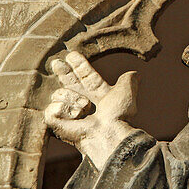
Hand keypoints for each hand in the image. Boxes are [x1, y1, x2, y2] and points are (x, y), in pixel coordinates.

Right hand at [44, 51, 138, 168]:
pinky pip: (52, 107)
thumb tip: (136, 74)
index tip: (72, 55)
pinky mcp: (56, 122)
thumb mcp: (125, 92)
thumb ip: (128, 81)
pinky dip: (64, 109)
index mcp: (97, 94)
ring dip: (72, 98)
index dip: (80, 66)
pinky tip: (75, 117)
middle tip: (56, 63)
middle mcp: (82, 102)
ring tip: (84, 108)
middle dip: (63, 72)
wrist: (108, 133)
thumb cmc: (118, 114)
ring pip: (59, 93)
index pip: (87, 76)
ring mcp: (68, 113)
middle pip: (68, 83)